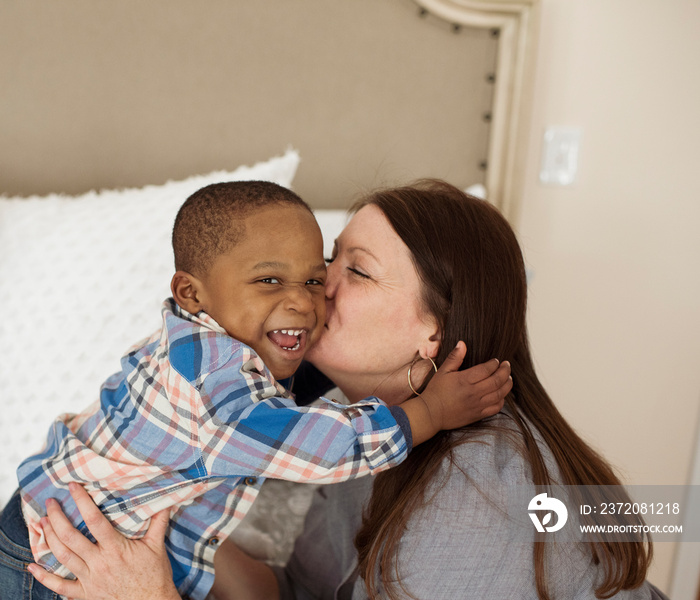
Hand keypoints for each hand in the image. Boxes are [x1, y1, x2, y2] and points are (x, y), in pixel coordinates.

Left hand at [27, 482, 178, 599]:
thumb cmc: (155, 576)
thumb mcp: (158, 546)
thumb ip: (158, 522)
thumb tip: (164, 500)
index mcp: (116, 548)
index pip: (95, 520)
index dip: (82, 501)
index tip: (73, 487)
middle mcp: (99, 563)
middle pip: (70, 537)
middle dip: (57, 518)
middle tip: (50, 503)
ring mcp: (89, 580)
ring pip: (62, 556)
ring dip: (49, 538)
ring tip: (42, 523)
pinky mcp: (84, 595)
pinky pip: (59, 586)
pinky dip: (44, 577)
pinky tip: (32, 566)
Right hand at [401, 342, 510, 444]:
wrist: (431, 413)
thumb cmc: (436, 391)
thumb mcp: (442, 371)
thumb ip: (454, 357)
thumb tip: (462, 343)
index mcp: (464, 380)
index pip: (487, 369)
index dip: (494, 364)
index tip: (496, 361)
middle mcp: (473, 392)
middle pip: (497, 380)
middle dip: (505, 371)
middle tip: (507, 365)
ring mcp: (477, 405)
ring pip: (499, 394)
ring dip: (507, 385)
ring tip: (509, 378)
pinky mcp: (478, 415)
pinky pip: (496, 408)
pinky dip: (502, 400)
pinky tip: (501, 394)